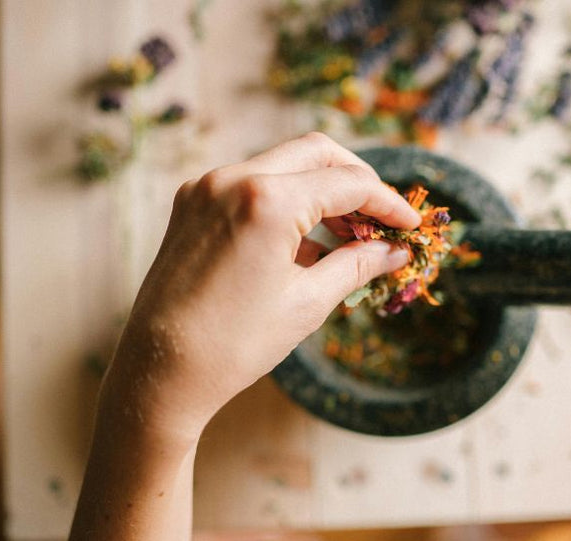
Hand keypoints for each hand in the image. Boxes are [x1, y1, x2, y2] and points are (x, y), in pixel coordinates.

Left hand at [102, 132, 419, 444]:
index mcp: (266, 201)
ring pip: (282, 165)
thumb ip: (357, 264)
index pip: (347, 184)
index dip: (388, 203)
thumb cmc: (234, 345)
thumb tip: (395, 251)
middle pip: (316, 153)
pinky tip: (306, 241)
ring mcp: (206, 188)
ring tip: (349, 235)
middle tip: (382, 217)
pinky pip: (252, 185)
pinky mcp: (190, 203)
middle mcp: (232, 179)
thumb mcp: (307, 302)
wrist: (160, 372)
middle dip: (356, 180)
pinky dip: (286, 201)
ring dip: (321, 189)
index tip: (410, 226)